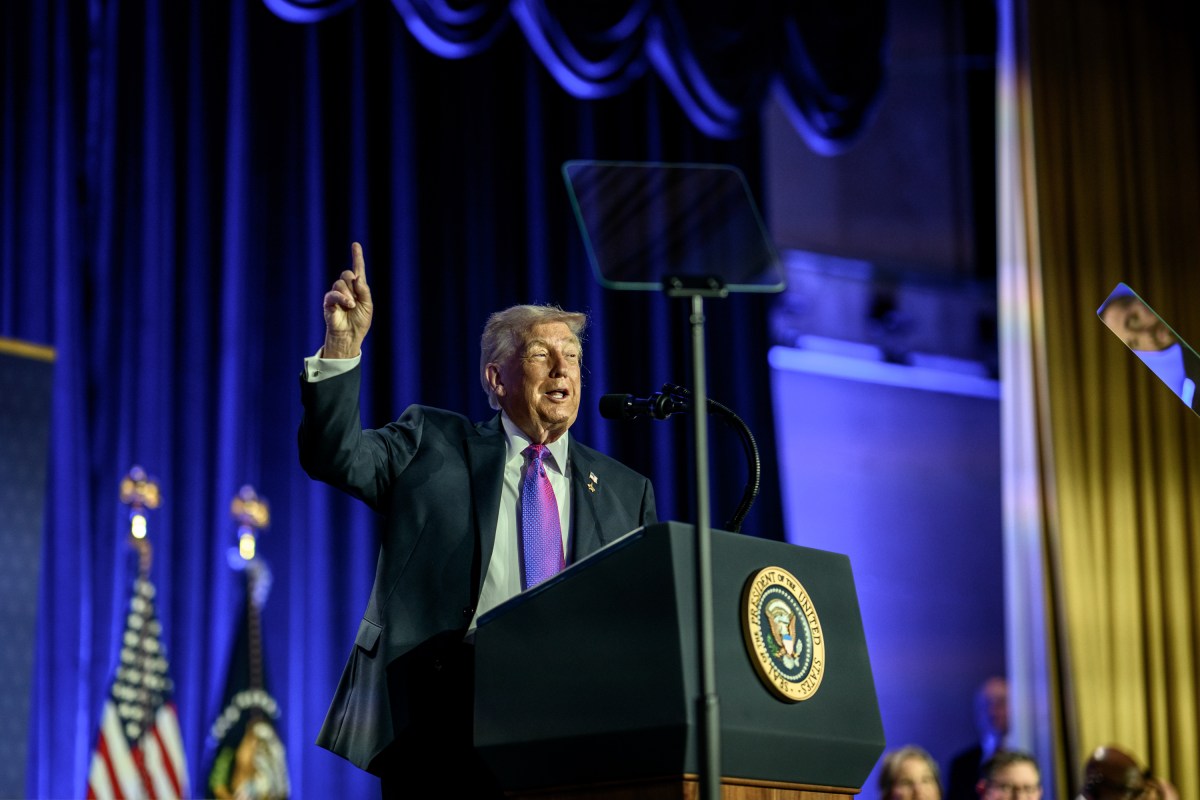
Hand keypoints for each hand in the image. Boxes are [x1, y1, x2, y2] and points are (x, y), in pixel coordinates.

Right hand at [322, 242, 372, 357]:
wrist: (350, 336)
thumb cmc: (360, 322)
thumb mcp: (368, 305)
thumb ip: (364, 290)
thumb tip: (356, 276)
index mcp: (358, 288)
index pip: (358, 269)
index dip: (357, 256)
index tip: (355, 244)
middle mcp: (346, 289)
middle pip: (347, 274)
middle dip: (353, 284)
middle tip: (356, 298)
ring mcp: (336, 294)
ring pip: (340, 283)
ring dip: (348, 294)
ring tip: (351, 306)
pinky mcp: (328, 302)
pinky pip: (333, 293)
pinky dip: (341, 297)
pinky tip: (348, 304)